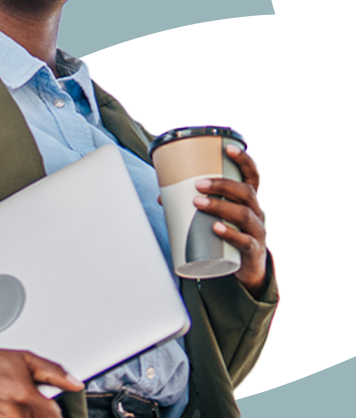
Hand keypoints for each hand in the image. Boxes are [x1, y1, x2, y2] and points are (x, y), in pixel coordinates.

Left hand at [157, 145, 268, 297]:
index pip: (252, 176)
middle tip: (198, 184)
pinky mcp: (252, 251)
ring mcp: (257, 232)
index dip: (243, 160)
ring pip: (244, 214)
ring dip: (220, 206)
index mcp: (248, 200)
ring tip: (198, 203)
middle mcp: (256, 212)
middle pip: (246, 192)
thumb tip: (161, 197)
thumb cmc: (227, 236)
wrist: (245, 269)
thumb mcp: (216, 217)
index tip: (229, 148)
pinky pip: (245, 241)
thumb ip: (193, 206)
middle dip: (222, 185)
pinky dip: (231, 234)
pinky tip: (216, 229)